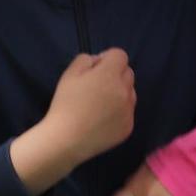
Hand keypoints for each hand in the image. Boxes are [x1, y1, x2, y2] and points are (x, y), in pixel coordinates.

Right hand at [45, 48, 135, 162]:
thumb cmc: (65, 103)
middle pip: (128, 73)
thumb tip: (99, 62)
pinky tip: (102, 119)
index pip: (120, 55)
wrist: (67, 139)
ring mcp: (129, 110)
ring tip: (100, 104)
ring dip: (119, 92)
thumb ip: (86, 59)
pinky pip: (128, 112)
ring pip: (130, 93)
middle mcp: (125, 90)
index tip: (94, 69)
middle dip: (115, 74)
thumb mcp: (69, 73)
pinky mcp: (128, 127)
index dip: (107, 59)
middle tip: (96, 86)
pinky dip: (118, 111)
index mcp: (110, 74)